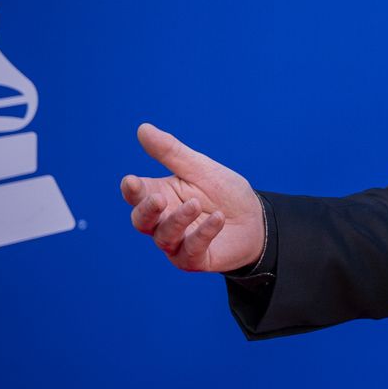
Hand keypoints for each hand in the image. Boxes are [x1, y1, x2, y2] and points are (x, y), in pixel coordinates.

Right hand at [119, 123, 263, 272]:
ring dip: (178, 220)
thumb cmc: (224, 193)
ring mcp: (177, 243)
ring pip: (164, 237)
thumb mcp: (200, 168)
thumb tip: (142, 129)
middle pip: (141, 221)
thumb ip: (171, 152)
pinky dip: (203, 233)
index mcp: (160, 195)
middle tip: (158, 199)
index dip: (132, 190)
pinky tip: (217, 218)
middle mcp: (163, 221)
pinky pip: (191, 250)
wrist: (256, 219)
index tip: (131, 181)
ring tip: (195, 204)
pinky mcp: (194, 260)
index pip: (137, 194)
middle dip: (146, 210)